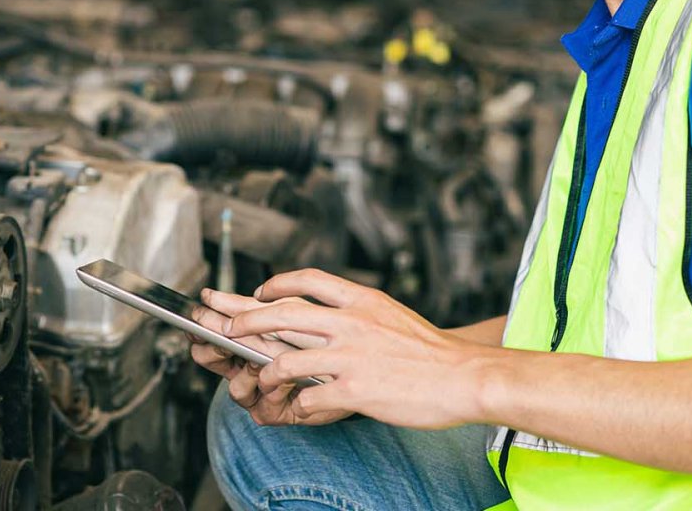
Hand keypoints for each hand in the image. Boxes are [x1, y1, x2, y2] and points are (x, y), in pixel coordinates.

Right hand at [187, 288, 348, 426]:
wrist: (360, 370)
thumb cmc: (326, 339)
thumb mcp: (290, 315)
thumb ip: (254, 309)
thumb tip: (214, 297)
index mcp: (248, 341)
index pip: (214, 334)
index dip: (201, 327)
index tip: (195, 315)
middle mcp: (247, 367)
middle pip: (214, 359)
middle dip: (214, 346)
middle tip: (215, 332)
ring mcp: (260, 391)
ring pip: (235, 387)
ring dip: (249, 371)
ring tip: (260, 358)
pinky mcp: (277, 412)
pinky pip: (262, 406)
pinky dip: (275, 391)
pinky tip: (287, 382)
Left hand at [224, 269, 488, 429]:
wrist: (465, 377)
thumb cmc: (433, 352)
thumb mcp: (393, 315)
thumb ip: (360, 312)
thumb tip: (335, 313)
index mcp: (362, 300)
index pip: (308, 280)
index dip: (276, 283)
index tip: (259, 291)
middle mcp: (351, 322)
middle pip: (283, 313)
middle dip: (246, 319)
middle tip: (227, 326)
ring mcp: (350, 356)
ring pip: (285, 359)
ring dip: (264, 372)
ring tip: (258, 380)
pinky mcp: (354, 389)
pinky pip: (308, 398)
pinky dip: (294, 407)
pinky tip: (292, 411)